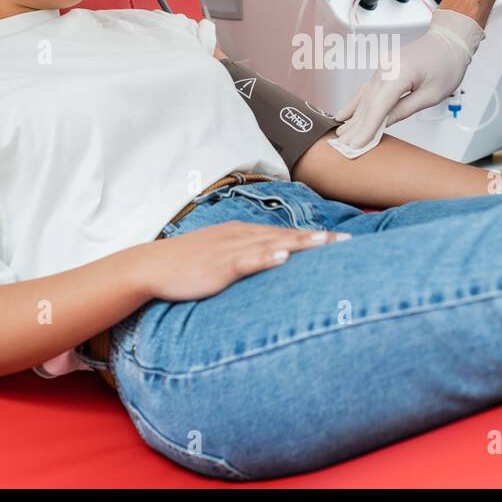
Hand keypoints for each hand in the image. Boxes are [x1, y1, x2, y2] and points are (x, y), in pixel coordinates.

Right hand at [136, 221, 351, 301]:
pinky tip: (284, 257)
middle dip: (318, 239)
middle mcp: (241, 237)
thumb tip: (271, 264)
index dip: (315, 237)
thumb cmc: (187, 264)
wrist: (151, 267)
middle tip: (349, 241)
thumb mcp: (221, 256)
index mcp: (243, 234)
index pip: (286, 234)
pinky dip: (266, 257)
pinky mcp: (219, 266)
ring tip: (326, 242)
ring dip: (300, 242)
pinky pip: (246, 260)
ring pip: (272, 244)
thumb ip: (246, 257)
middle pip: (287, 236)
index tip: (342, 241)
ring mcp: (230, 250)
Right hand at [333, 8, 485, 148]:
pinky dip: (356, 103)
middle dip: (356, 127)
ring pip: (365, 97)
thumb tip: (384, 124)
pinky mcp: (384, 70)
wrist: (449, 40)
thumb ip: (405, 109)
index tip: (356, 144)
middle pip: (368, 103)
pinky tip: (343, 114)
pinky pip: (368, 89)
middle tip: (343, 146)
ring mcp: (383, 68)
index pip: (378, 106)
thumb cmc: (447, 64)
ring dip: (353, 117)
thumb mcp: (431, 94)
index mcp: (399, 73)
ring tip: (340, 135)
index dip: (366, 128)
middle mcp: (386, 68)